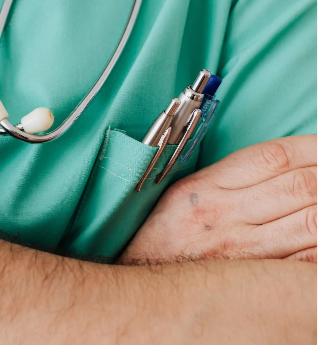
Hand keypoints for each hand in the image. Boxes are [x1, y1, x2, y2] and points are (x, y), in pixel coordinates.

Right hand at [121, 135, 317, 264]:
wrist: (142, 294)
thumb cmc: (161, 243)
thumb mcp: (181, 197)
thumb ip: (226, 178)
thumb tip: (281, 165)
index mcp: (204, 190)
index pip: (274, 157)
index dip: (314, 147)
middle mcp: (223, 217)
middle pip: (302, 185)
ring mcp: (242, 252)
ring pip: (314, 221)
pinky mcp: (256, 282)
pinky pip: (309, 261)